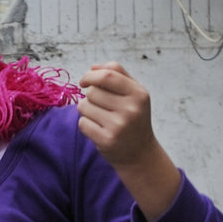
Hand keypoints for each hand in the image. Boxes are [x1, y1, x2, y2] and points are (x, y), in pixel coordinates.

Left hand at [78, 62, 180, 218]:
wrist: (140, 154)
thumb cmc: (134, 120)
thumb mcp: (135, 95)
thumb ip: (118, 75)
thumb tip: (93, 67)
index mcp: (139, 94)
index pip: (107, 76)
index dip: (90, 75)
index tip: (83, 81)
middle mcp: (131, 109)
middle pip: (92, 91)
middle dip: (90, 96)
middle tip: (100, 107)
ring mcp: (119, 125)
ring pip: (84, 106)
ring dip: (86, 110)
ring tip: (100, 118)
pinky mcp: (106, 140)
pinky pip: (82, 123)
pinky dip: (85, 125)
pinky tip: (98, 129)